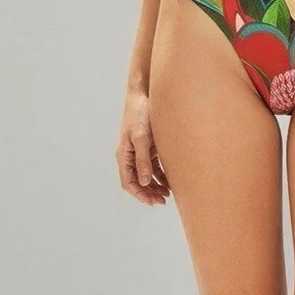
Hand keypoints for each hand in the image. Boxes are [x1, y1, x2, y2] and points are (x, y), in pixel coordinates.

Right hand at [116, 89, 170, 204]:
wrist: (145, 93)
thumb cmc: (140, 113)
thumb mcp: (142, 138)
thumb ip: (143, 160)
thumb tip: (143, 182)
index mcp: (124, 155)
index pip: (128, 182)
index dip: (139, 194)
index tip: (152, 201)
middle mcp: (130, 155)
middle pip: (137, 181)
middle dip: (148, 193)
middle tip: (162, 201)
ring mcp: (139, 151)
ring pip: (145, 175)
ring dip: (155, 186)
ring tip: (167, 194)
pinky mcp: (148, 146)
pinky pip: (153, 166)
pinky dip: (160, 175)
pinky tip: (170, 181)